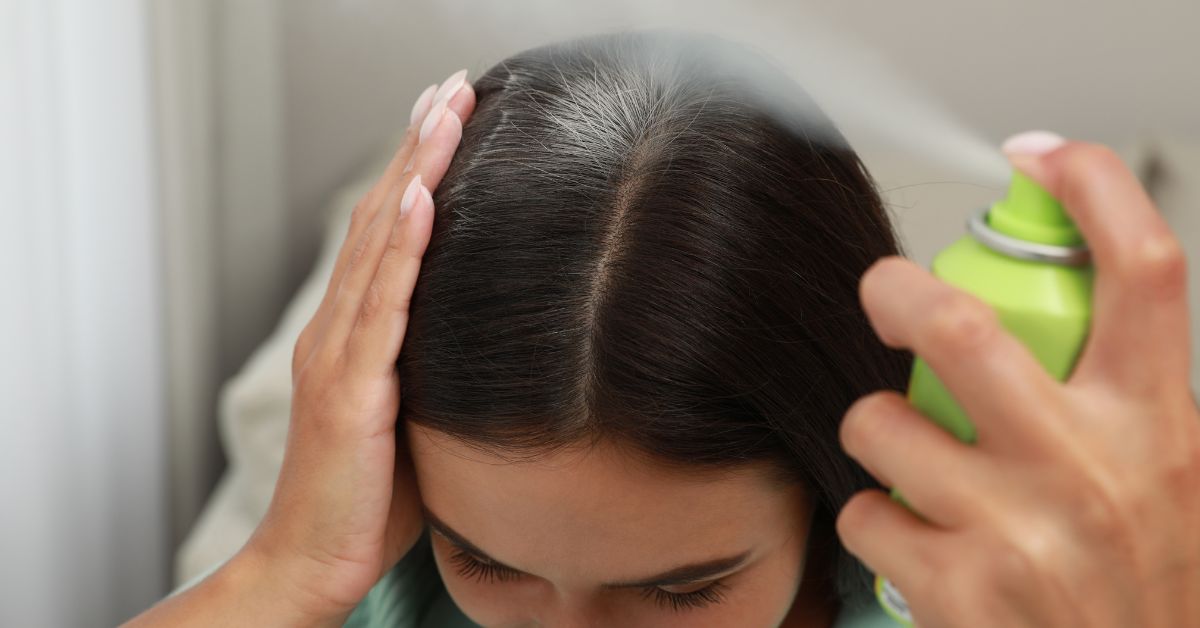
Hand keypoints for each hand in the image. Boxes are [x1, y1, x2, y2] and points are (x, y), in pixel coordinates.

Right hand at [243, 69, 476, 621]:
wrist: (313, 560)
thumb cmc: (367, 497)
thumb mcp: (409, 417)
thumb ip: (430, 370)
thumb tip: (487, 344)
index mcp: (351, 335)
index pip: (387, 235)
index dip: (413, 172)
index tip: (444, 120)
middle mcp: (337, 331)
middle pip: (381, 219)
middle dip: (417, 149)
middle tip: (449, 88)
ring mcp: (339, 356)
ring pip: (381, 246)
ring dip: (414, 174)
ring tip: (442, 113)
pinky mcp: (351, 390)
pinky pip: (382, 307)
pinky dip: (402, 248)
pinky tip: (421, 200)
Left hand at [835, 136, 1199, 626]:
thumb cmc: (1150, 587)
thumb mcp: (1178, 479)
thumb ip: (1130, 398)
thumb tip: (1065, 311)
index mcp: (1159, 424)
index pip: (1145, 268)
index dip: (1090, 189)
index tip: (1039, 157)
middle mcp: (1091, 467)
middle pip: (963, 326)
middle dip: (897, 291)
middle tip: (883, 291)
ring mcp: (1019, 529)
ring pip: (881, 423)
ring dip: (873, 428)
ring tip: (904, 455)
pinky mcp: (958, 589)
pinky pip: (864, 511)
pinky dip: (871, 515)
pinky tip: (911, 538)